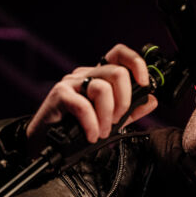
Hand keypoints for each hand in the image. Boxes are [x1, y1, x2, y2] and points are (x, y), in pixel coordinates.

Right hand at [26, 44, 159, 145]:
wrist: (44, 142)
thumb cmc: (74, 129)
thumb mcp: (109, 120)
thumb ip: (130, 110)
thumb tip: (152, 100)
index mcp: (98, 76)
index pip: (119, 54)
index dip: (136, 63)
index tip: (144, 84)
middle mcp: (85, 74)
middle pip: (117, 72)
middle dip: (124, 101)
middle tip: (117, 121)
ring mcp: (71, 83)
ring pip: (103, 88)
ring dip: (107, 116)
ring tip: (101, 132)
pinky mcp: (60, 95)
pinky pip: (84, 105)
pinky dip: (92, 124)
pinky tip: (91, 135)